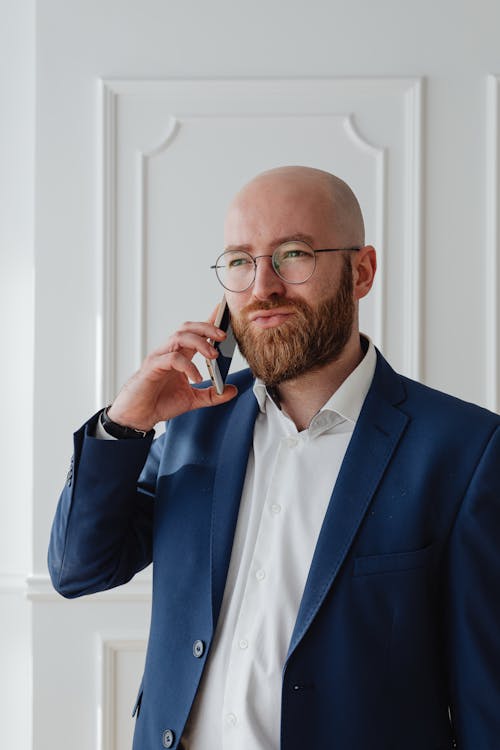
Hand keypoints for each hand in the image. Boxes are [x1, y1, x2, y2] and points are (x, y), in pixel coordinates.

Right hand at [107, 317, 237, 430]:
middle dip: (207, 328)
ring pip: (179, 338)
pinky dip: (188, 366)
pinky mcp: (152, 367)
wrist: (138, 416)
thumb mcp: (192, 400)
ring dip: (199, 343)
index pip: (195, 333)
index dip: (208, 320)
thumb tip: (231, 390)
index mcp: (179, 355)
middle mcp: (169, 352)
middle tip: (223, 336)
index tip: (223, 311)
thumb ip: (212, 395)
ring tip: (213, 356)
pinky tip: (196, 378)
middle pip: (187, 329)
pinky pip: (172, 359)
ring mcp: (160, 358)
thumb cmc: (159, 402)